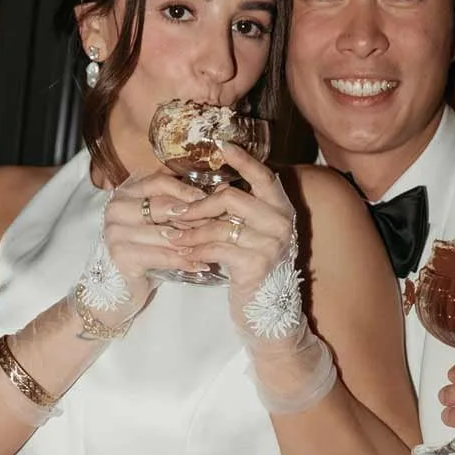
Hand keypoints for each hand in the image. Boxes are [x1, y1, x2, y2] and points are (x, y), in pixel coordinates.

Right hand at [101, 167, 213, 300]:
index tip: (208, 200)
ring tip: (213, 246)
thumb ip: (183, 207)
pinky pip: (160, 255)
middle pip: (161, 205)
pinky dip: (182, 261)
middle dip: (192, 217)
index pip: (158, 182)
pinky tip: (200, 265)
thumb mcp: (162, 224)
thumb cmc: (145, 251)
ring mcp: (115, 231)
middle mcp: (116, 209)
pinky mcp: (120, 255)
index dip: (185, 190)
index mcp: (125, 194)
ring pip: (164, 233)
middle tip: (216, 225)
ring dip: (191, 241)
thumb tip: (221, 189)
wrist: (118, 287)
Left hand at [168, 144, 301, 337]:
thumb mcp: (250, 233)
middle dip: (199, 205)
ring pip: (220, 225)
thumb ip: (238, 210)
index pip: (264, 176)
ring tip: (171, 234)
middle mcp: (282, 223)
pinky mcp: (257, 265)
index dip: (243, 159)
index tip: (221, 143)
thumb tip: (210, 186)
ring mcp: (272, 244)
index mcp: (282, 209)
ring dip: (191, 231)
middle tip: (176, 213)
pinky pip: (218, 248)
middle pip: (233, 198)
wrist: (266, 310)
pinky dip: (196, 249)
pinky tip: (183, 251)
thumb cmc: (252, 266)